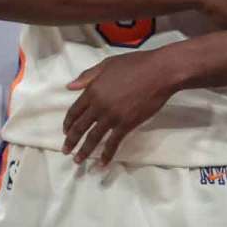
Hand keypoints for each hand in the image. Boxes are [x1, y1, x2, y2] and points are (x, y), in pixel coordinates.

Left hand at [62, 48, 179, 163]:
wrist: (160, 72)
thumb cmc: (137, 64)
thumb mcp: (108, 64)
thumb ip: (88, 76)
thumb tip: (69, 87)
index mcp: (92, 90)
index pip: (74, 111)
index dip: (68, 123)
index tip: (66, 132)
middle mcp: (99, 106)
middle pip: (80, 127)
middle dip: (71, 141)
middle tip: (66, 151)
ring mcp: (112, 116)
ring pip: (93, 138)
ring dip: (84, 151)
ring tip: (78, 161)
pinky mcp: (127, 124)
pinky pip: (113, 142)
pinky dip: (107, 154)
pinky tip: (103, 163)